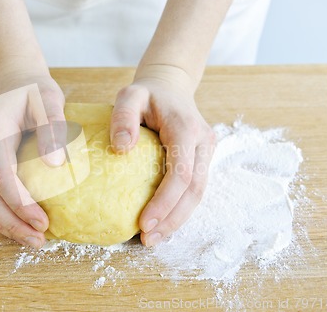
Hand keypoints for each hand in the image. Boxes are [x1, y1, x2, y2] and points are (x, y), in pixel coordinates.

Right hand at [0, 72, 65, 248]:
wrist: (12, 77)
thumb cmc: (33, 88)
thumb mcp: (48, 99)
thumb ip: (52, 127)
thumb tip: (56, 164)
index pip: (0, 176)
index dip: (19, 203)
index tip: (42, 222)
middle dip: (10, 222)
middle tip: (38, 241)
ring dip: (2, 222)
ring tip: (30, 239)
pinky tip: (18, 222)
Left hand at [110, 65, 215, 246]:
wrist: (171, 87)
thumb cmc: (147, 93)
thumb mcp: (129, 94)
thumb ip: (123, 117)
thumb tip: (121, 148)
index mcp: (186, 128)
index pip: (181, 173)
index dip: (165, 201)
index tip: (144, 223)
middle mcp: (203, 141)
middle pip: (194, 190)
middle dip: (172, 219)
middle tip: (148, 240)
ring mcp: (206, 151)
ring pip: (198, 193)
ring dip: (178, 219)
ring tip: (154, 238)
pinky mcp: (202, 158)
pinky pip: (194, 188)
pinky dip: (180, 208)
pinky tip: (163, 222)